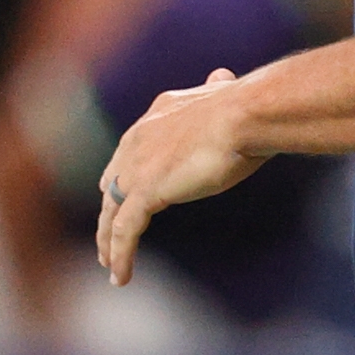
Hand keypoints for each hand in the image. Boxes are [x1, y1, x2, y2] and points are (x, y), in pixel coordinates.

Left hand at [95, 67, 269, 285]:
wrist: (245, 113)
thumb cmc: (246, 106)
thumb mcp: (226, 94)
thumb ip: (217, 90)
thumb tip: (222, 77)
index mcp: (156, 115)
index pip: (128, 151)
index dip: (123, 178)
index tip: (119, 198)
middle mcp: (138, 140)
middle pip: (113, 184)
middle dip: (109, 213)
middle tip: (107, 240)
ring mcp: (139, 166)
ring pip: (113, 212)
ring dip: (109, 242)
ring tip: (110, 267)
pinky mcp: (147, 190)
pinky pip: (125, 231)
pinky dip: (120, 255)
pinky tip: (121, 277)